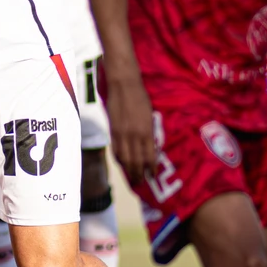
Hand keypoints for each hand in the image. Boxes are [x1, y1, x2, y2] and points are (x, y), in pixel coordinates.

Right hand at [104, 62, 156, 185]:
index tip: (153, 175)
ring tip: (132, 177)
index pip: (149, 156)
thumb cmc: (140, 97)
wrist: (123, 84)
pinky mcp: (113, 130)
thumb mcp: (150, 115)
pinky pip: (116, 149)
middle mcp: (134, 135)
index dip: (151, 168)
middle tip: (142, 182)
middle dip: (139, 173)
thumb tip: (149, 146)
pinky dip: (119, 159)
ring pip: (125, 158)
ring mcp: (122, 133)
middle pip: (136, 161)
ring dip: (129, 170)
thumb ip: (149, 132)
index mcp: (147, 130)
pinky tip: (122, 163)